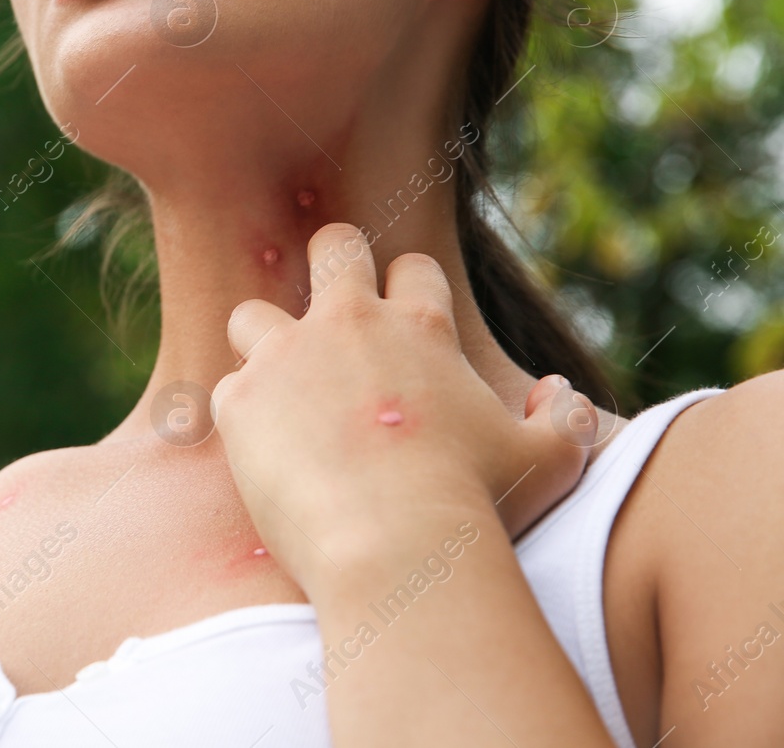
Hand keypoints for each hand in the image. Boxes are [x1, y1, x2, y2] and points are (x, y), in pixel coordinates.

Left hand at [208, 222, 595, 596]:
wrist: (396, 547)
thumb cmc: (479, 506)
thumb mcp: (550, 463)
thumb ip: (567, 420)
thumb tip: (560, 392)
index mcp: (420, 327)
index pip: (412, 269)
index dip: (408, 290)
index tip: (405, 325)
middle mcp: (347, 323)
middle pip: (331, 248)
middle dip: (330, 266)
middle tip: (331, 319)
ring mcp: (285, 357)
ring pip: (252, 315)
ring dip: (264, 345)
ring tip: (281, 393)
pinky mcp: (241, 401)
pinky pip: (227, 391)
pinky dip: (242, 418)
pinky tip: (262, 454)